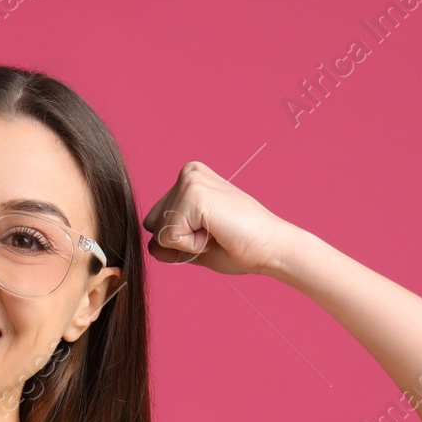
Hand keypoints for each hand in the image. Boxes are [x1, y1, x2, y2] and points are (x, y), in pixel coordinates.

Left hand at [141, 161, 297, 275]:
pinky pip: (169, 237)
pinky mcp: (193, 194)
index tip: (212, 233)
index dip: (180, 240)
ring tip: (218, 232)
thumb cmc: (241, 246)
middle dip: (180, 241)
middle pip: (153, 225)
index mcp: (189, 179)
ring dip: (187, 244)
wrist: (271, 248)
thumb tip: (150, 247)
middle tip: (216, 234)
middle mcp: (188, 173)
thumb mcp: (195, 245)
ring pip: (159, 232)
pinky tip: (216, 233)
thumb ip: (170, 245)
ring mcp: (190, 181)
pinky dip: (191, 245)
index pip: (155, 222)